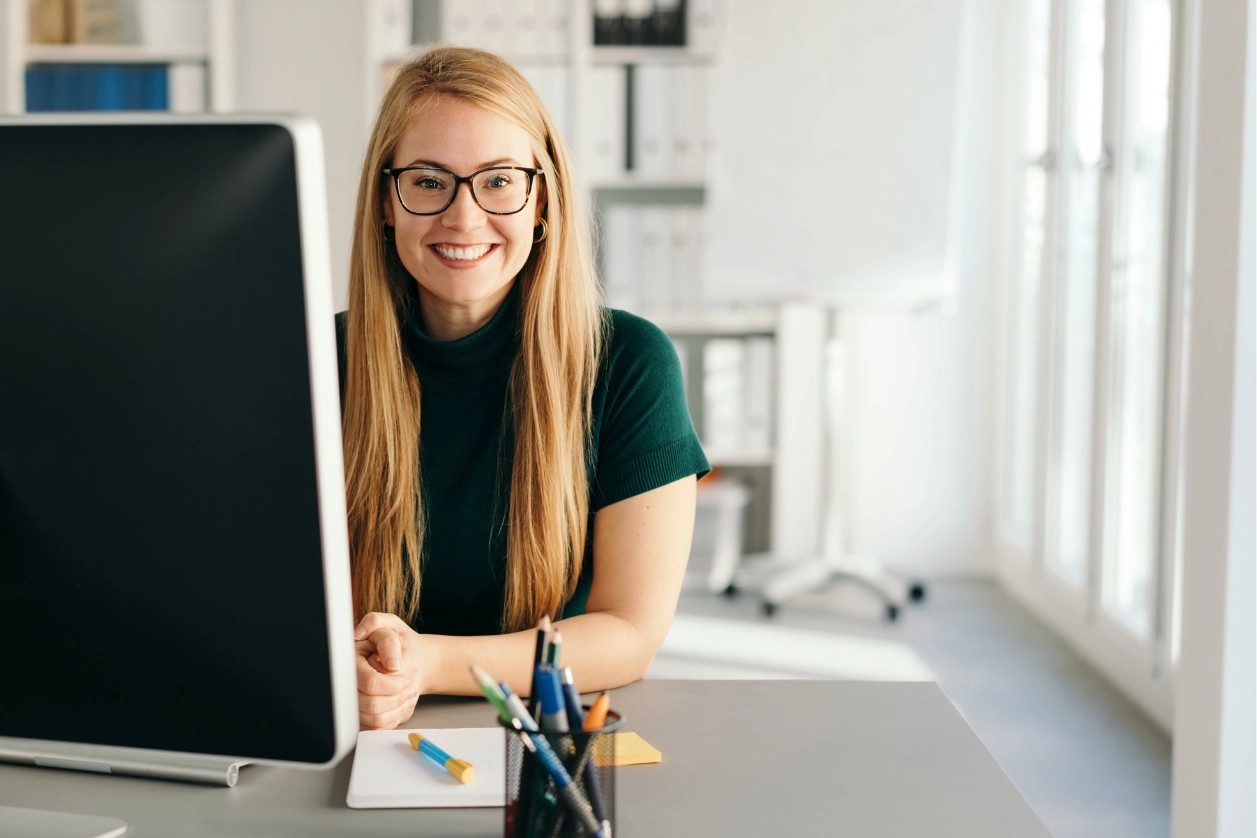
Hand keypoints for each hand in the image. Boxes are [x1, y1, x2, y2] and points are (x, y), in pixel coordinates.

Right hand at [353, 612, 426, 729]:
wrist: (408, 658)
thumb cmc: (398, 641)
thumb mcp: (391, 627)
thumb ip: (388, 640)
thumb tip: (390, 663)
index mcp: (350, 661)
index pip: (370, 683)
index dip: (392, 684)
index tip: (404, 676)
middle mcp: (347, 683)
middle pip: (371, 705)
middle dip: (397, 696)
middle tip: (409, 685)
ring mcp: (353, 701)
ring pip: (375, 720)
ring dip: (398, 708)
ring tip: (409, 693)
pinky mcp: (361, 715)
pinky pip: (379, 727)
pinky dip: (396, 716)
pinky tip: (403, 702)